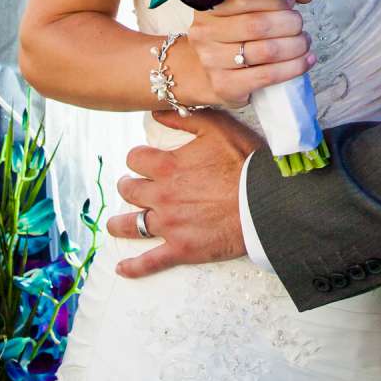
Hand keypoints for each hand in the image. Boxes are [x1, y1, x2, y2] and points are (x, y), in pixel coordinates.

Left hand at [109, 109, 259, 277]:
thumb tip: (156, 111)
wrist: (265, 202)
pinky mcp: (180, 249)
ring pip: (131, 225)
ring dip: (119, 224)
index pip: (135, 159)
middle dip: (128, 187)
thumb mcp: (217, 128)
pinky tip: (122, 268)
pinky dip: (133, 267)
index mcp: (167, 166)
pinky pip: (149, 262)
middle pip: (129, 191)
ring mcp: (169, 224)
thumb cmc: (245, 162)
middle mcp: (162, 196)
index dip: (138, 159)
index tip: (143, 161)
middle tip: (130, 187)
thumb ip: (184, 118)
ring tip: (116, 224)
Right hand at [184, 0, 315, 106]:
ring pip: (266, 51)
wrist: (206, 74)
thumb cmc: (232, 36)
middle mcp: (205, 33)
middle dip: (289, 24)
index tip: (291, 3)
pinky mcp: (225, 85)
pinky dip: (293, 67)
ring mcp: (212, 61)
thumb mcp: (245, 10)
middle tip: (300, 26)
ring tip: (304, 43)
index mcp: (209, 7)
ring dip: (295, 46)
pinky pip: (267, 75)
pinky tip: (305, 62)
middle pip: (258, 25)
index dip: (274, 0)